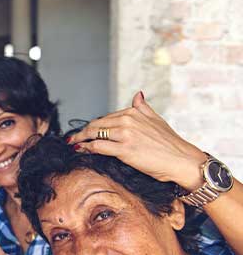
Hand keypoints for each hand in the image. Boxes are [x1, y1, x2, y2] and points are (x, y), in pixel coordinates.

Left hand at [68, 91, 207, 190]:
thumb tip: (137, 94)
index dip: (93, 126)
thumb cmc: (170, 143)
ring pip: (94, 134)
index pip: (106, 118)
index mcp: (133, 112)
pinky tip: (81, 150)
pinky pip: (98, 147)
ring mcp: (125, 134)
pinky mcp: (124, 149)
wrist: (181, 160)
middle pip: (96, 125)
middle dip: (82, 132)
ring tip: (73, 144)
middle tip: (72, 138)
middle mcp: (128, 120)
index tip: (85, 131)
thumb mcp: (157, 119)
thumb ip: (143, 107)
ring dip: (81, 140)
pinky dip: (87, 148)